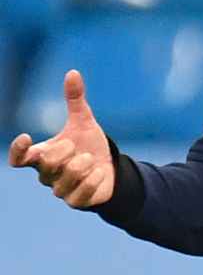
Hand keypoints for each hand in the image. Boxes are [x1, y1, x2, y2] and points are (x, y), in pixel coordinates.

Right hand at [8, 70, 115, 207]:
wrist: (112, 168)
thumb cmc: (90, 145)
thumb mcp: (84, 121)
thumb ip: (75, 100)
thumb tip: (72, 72)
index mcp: (42, 156)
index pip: (20, 158)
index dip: (18, 150)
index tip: (26, 138)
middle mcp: (46, 175)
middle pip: (47, 163)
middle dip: (66, 151)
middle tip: (77, 148)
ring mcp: (60, 190)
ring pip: (66, 177)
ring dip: (85, 165)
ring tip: (91, 160)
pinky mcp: (76, 202)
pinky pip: (82, 192)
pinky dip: (95, 178)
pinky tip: (100, 172)